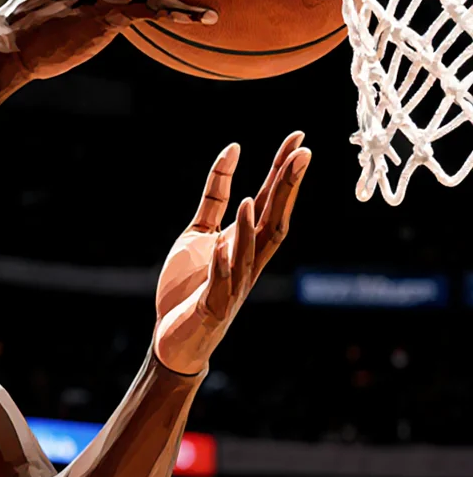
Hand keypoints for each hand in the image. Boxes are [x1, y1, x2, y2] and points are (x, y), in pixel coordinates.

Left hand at [153, 133, 310, 375]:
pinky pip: (219, 285)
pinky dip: (221, 266)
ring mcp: (232, 286)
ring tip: (252, 199)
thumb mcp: (200, 232)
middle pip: (273, 223)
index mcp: (244, 242)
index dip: (284, 172)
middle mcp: (246, 262)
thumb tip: (233, 151)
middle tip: (301, 156)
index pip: (271, 202)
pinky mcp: (212, 307)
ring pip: (247, 256)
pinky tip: (220, 248)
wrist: (175, 336)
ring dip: (250, 229)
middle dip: (286, 191)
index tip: (299, 140)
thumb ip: (215, 197)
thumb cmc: (191, 283)